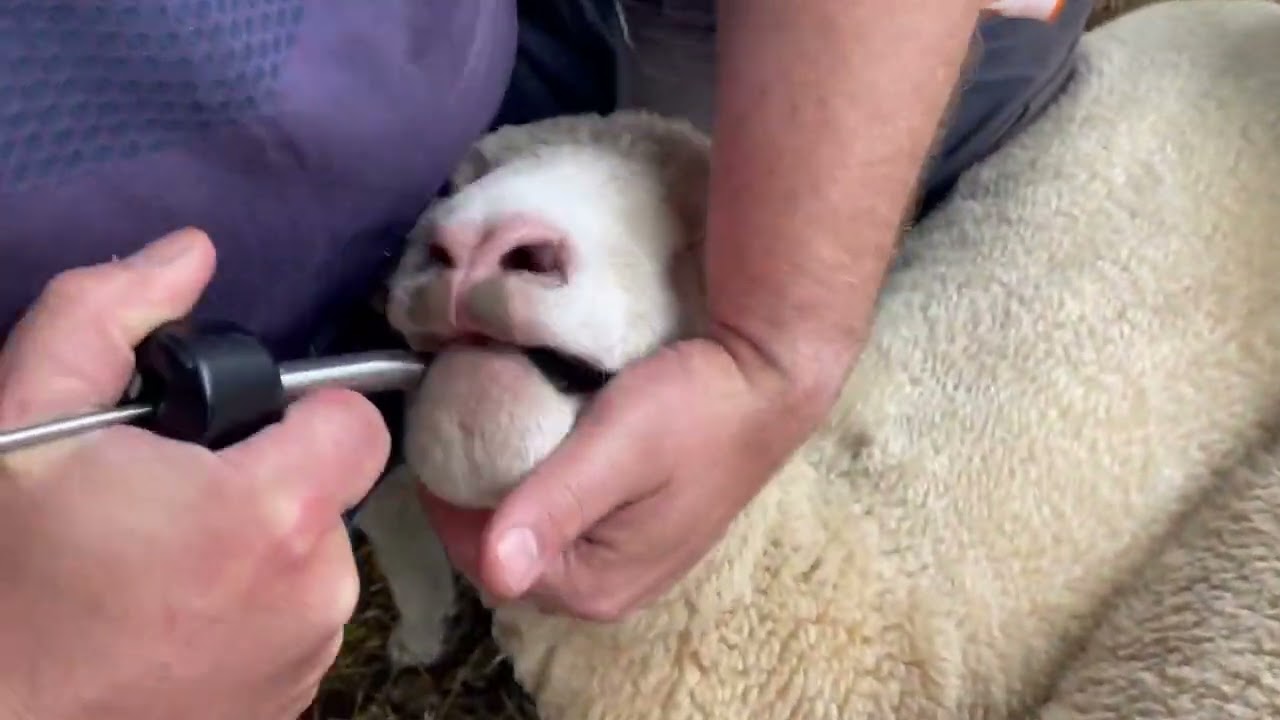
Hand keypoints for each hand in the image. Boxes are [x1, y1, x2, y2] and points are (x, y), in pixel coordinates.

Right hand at [0, 229, 389, 719]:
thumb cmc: (7, 580)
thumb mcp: (28, 422)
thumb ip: (106, 314)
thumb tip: (189, 253)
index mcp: (272, 512)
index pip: (355, 423)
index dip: (300, 413)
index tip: (234, 431)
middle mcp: (315, 591)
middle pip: (328, 492)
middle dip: (264, 482)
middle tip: (168, 503)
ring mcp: (307, 658)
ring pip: (310, 562)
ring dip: (253, 553)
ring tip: (158, 571)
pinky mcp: (289, 706)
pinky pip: (293, 626)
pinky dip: (248, 615)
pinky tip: (170, 624)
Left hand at [421, 334, 834, 620]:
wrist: (767, 380)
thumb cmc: (694, 408)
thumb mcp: (617, 446)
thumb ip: (555, 505)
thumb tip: (496, 571)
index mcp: (594, 586)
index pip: (480, 557)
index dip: (448, 498)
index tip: (438, 432)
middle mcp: (606, 591)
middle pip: (505, 550)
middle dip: (476, 493)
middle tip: (465, 421)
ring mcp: (625, 564)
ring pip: (533, 532)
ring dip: (508, 485)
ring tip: (495, 423)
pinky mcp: (637, 532)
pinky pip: (565, 518)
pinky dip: (542, 482)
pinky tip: (541, 437)